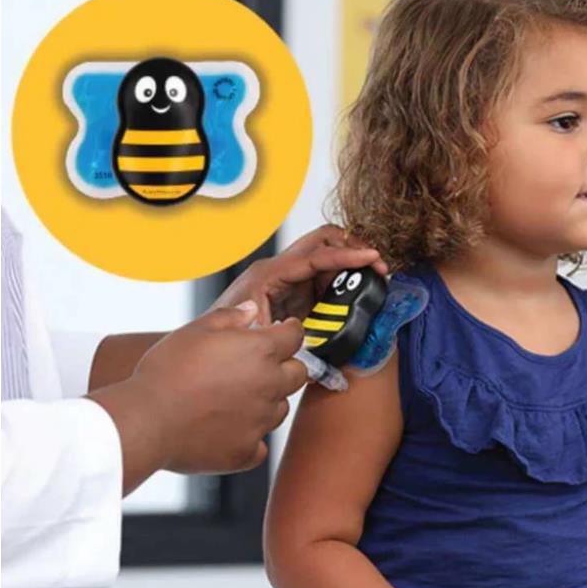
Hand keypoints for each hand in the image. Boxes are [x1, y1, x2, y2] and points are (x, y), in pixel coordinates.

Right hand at [89, 302, 307, 493]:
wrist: (147, 420)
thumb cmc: (167, 370)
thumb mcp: (195, 329)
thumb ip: (230, 316)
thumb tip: (252, 309)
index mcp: (261, 351)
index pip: (295, 336)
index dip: (289, 331)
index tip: (283, 331)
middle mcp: (269, 386)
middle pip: (298, 374)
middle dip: (285, 366)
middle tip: (259, 366)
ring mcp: (260, 422)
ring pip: (280, 409)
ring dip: (268, 401)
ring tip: (234, 398)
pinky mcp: (247, 452)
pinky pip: (260, 445)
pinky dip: (250, 438)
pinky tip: (229, 431)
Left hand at [214, 224, 388, 323]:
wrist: (210, 345)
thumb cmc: (224, 336)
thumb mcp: (253, 336)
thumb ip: (282, 336)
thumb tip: (310, 335)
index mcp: (271, 274)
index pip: (316, 255)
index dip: (346, 256)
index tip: (371, 259)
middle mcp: (281, 271)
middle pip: (324, 242)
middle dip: (352, 248)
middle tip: (376, 265)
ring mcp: (289, 281)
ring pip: (327, 259)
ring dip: (351, 266)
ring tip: (374, 279)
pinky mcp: (296, 294)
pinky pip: (325, 279)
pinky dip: (344, 282)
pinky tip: (356, 294)